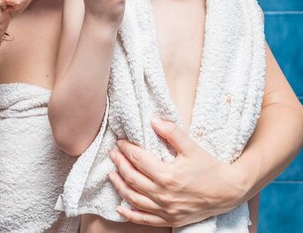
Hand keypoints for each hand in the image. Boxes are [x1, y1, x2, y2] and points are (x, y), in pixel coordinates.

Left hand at [109, 119, 243, 227]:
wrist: (228, 191)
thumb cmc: (210, 168)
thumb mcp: (192, 147)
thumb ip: (172, 132)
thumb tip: (154, 120)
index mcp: (168, 175)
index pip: (138, 160)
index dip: (126, 149)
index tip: (120, 141)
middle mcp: (163, 195)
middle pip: (132, 178)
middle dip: (119, 164)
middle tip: (112, 153)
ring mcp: (166, 210)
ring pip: (134, 199)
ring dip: (120, 185)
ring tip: (112, 174)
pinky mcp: (170, 219)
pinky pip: (145, 219)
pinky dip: (130, 214)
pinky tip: (120, 207)